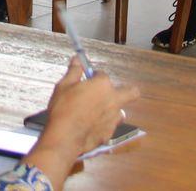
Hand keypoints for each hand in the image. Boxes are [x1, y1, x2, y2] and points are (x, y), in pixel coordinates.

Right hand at [24, 61, 139, 183]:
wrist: (64, 137)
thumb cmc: (63, 108)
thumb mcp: (64, 86)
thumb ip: (74, 71)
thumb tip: (77, 60)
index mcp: (103, 85)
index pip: (103, 74)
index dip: (94, 76)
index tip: (87, 80)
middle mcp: (113, 100)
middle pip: (131, 92)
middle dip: (125, 91)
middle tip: (109, 94)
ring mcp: (113, 118)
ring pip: (120, 111)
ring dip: (112, 110)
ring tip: (96, 113)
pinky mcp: (110, 134)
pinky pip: (110, 126)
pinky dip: (103, 125)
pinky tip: (90, 127)